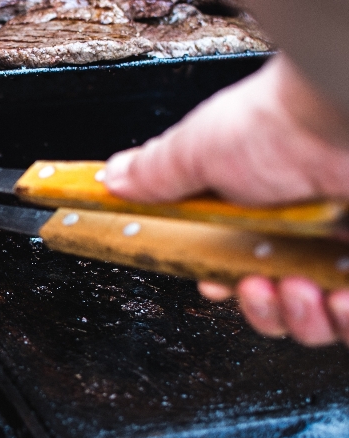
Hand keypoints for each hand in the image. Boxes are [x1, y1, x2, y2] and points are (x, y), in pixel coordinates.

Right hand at [103, 55, 348, 345]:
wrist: (337, 116)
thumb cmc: (276, 123)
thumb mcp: (196, 149)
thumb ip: (154, 173)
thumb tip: (112, 180)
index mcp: (255, 210)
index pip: (237, 271)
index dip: (228, 288)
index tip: (222, 284)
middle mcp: (300, 230)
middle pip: (276, 306)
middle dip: (263, 310)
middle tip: (257, 285)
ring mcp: (337, 245)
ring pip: (317, 321)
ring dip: (300, 317)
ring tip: (296, 285)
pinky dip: (344, 319)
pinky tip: (338, 296)